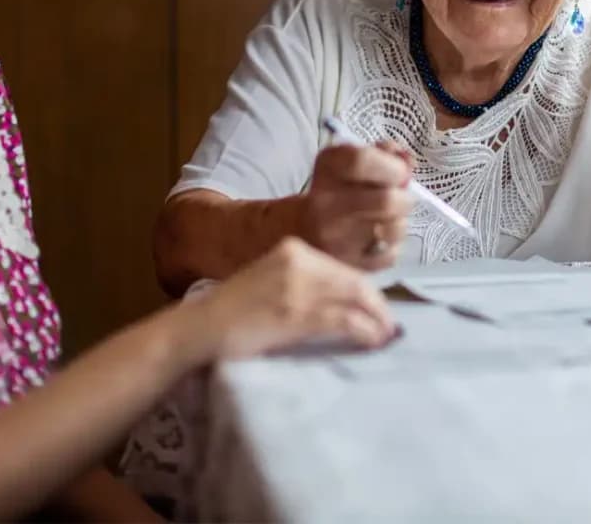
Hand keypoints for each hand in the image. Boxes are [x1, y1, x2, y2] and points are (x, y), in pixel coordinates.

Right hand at [195, 237, 396, 359]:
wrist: (201, 327)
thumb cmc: (235, 309)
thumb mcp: (271, 280)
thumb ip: (303, 282)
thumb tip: (344, 302)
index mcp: (293, 248)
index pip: (342, 268)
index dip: (366, 290)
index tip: (378, 308)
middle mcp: (300, 261)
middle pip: (355, 281)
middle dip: (378, 305)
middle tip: (389, 326)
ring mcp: (299, 288)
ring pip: (356, 299)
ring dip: (377, 320)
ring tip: (385, 336)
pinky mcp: (298, 315)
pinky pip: (345, 321)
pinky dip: (365, 331)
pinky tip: (372, 342)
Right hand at [299, 142, 412, 269]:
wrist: (303, 228)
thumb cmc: (336, 190)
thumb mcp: (351, 162)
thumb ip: (383, 154)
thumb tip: (407, 160)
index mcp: (327, 168)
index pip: (361, 161)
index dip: (391, 166)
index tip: (400, 172)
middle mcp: (324, 203)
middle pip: (387, 201)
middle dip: (403, 199)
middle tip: (398, 199)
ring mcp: (334, 238)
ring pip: (393, 229)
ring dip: (398, 223)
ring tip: (386, 219)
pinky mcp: (346, 265)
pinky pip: (390, 255)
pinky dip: (391, 246)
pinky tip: (377, 240)